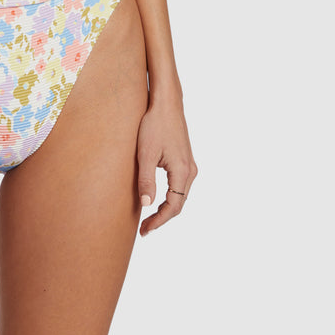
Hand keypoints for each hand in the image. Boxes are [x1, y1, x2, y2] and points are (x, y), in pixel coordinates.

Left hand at [136, 98, 196, 236]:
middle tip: (143, 229)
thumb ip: (146, 180)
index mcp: (183, 172)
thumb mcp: (145, 153)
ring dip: (165, 208)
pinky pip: (179, 185)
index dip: (159, 221)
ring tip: (148, 218)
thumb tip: (146, 205)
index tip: (144, 231)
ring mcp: (189, 165)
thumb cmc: (154, 125)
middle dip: (161, 218)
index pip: (173, 207)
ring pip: (179, 195)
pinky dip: (169, 196)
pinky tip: (156, 198)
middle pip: (178, 204)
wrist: (166, 103)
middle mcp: (190, 171)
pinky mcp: (184, 159)